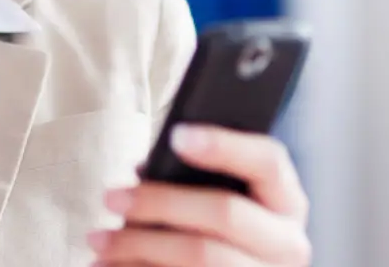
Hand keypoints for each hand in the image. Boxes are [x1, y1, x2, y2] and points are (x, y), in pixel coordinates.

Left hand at [87, 124, 311, 265]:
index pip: (268, 161)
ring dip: (139, 244)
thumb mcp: (217, 201)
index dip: (225, 145)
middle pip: (224, 212)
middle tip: (111, 196)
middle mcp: (288, 243)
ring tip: (99, 238)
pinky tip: (110, 266)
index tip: (177, 135)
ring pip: (200, 255)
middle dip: (160, 201)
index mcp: (285, 202)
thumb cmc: (216, 234)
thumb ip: (191, 180)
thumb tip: (145, 170)